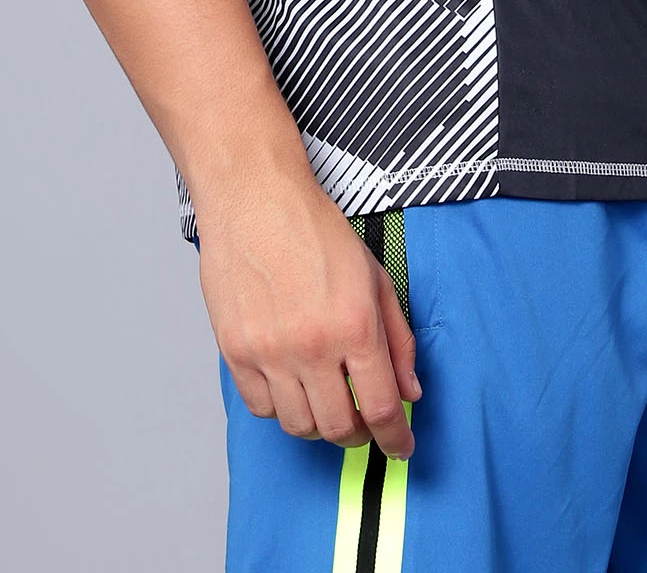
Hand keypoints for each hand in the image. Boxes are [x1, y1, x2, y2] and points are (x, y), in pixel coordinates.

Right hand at [195, 158, 421, 459]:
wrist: (255, 198)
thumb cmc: (314, 228)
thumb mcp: (374, 276)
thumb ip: (398, 339)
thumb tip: (411, 390)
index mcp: (355, 324)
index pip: (382, 407)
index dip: (396, 439)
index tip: (400, 447)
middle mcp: (313, 345)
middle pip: (340, 428)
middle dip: (360, 434)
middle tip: (364, 422)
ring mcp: (270, 351)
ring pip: (299, 425)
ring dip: (320, 423)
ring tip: (326, 397)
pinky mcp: (235, 351)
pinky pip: (261, 408)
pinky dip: (281, 406)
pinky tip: (291, 381)